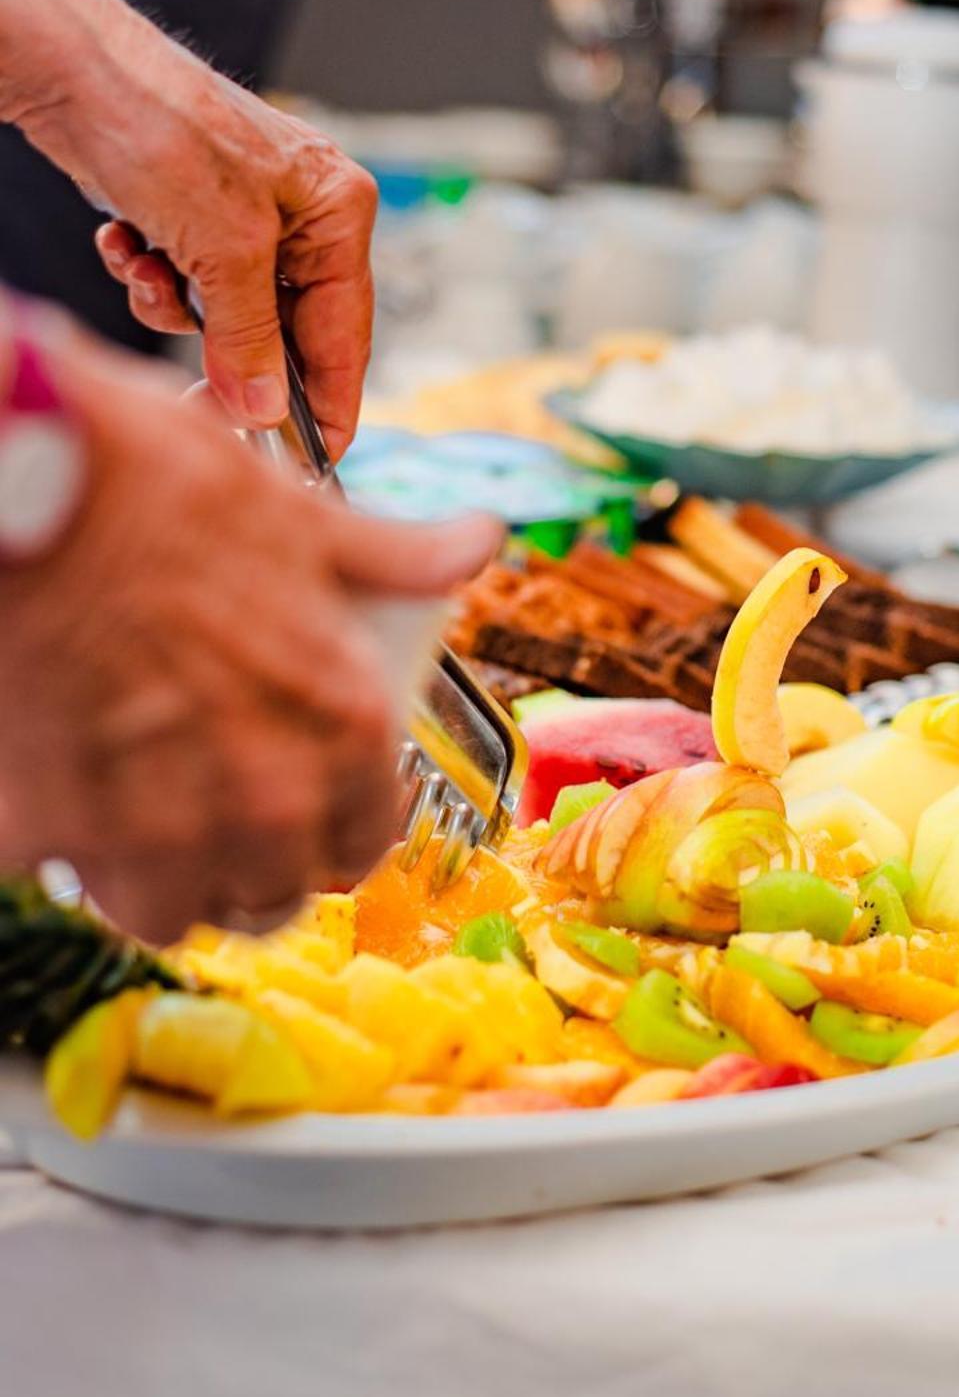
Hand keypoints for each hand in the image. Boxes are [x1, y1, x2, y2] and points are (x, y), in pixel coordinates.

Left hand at [0, 0, 376, 458]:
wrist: (72, 73)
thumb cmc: (165, 131)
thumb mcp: (221, 252)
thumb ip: (250, 340)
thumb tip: (264, 414)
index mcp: (337, 210)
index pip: (347, 330)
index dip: (328, 401)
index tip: (315, 463)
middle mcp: (302, 214)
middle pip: (283, 327)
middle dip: (229, 349)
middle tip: (200, 400)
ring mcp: (245, 216)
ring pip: (226, 312)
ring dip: (179, 310)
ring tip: (148, 273)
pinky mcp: (193, 218)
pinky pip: (187, 284)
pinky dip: (154, 278)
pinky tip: (129, 246)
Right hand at [0, 320, 502, 942]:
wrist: (22, 485)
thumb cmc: (161, 484)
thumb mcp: (300, 515)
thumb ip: (393, 556)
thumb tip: (475, 542)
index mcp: (339, 726)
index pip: (364, 842)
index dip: (338, 826)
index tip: (312, 807)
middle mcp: (258, 797)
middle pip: (271, 897)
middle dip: (252, 863)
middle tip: (221, 810)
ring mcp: (147, 829)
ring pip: (171, 912)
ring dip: (163, 875)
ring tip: (143, 811)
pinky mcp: (43, 831)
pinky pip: (65, 875)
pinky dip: (65, 843)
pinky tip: (62, 782)